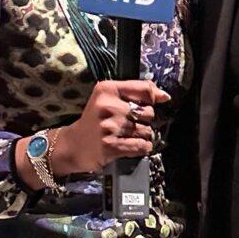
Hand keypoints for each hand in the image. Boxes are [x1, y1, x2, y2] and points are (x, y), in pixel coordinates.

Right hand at [54, 79, 170, 173]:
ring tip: (127, 136)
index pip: (145, 90)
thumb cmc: (95, 120)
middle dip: (144, 120)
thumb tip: (165, 96)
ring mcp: (109, 127)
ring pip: (147, 131)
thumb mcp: (109, 98)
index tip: (147, 105)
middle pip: (149, 112)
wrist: (73, 145)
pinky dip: (142, 147)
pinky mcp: (111, 146)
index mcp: (107, 89)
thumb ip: (137, 92)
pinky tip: (132, 145)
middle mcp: (107, 106)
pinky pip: (141, 146)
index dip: (152, 100)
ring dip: (142, 136)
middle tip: (129, 124)